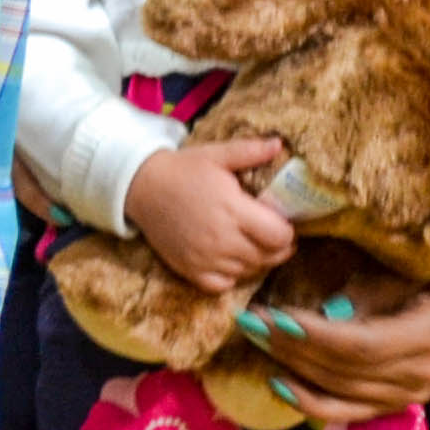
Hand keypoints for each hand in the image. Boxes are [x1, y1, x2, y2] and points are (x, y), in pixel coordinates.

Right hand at [119, 135, 300, 295]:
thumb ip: (250, 151)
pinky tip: (232, 260)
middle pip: (268, 257)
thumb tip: (279, 144)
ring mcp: (206, 258)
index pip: (279, 236)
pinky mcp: (190, 270)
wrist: (141, 187)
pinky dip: (233, 276)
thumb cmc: (183, 169)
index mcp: (233, 209)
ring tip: (254, 244)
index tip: (282, 222)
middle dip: (278, 247)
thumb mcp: (216, 155)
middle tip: (274, 234)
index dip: (287, 231)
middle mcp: (222, 239)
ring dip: (258, 260)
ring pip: (249, 271)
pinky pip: (224, 285)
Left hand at [236, 252, 429, 425]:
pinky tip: (277, 383)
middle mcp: (419, 376)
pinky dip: (308, 400)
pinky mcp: (390, 406)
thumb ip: (387, 285)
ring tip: (257, 339)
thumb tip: (352, 303)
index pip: (363, 344)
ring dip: (292, 366)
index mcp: (429, 336)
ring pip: (339, 390)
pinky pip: (345, 411)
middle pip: (344, 368)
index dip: (318, 335)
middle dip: (292, 345)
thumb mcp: (420, 267)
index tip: (277, 315)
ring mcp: (406, 397)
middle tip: (252, 321)